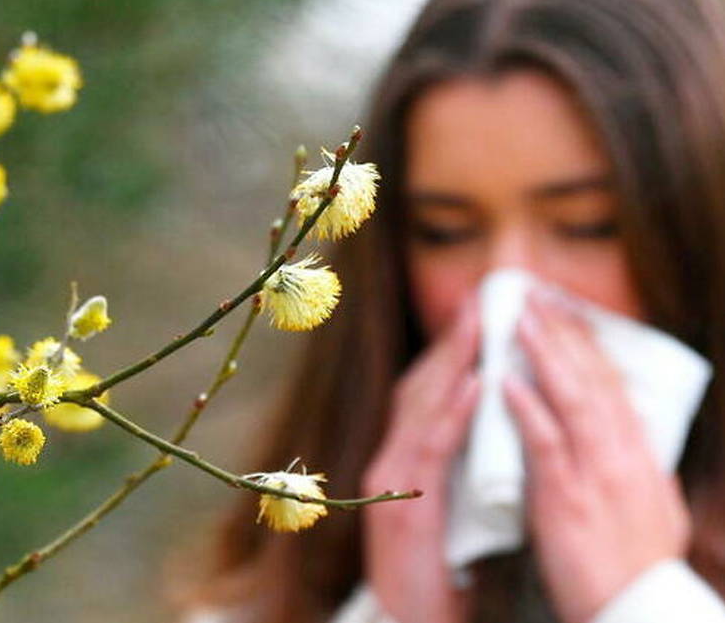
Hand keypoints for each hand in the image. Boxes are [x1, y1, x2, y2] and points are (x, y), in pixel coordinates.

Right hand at [362, 298, 480, 622]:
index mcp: (398, 462)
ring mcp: (389, 486)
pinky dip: (451, 415)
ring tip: (483, 325)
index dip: (449, 350)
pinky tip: (473, 385)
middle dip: (453, 342)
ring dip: (453, 363)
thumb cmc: (437, 576)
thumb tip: (488, 419)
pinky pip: (429, 453)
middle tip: (484, 298)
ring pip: (420, 410)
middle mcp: (386, 465)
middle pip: (418, 389)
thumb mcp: (446, 508)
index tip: (480, 312)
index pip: (423, 393)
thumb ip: (457, 464)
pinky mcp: (401, 509)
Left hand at [504, 289, 690, 622]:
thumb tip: (636, 441)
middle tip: (535, 296)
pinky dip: (527, 409)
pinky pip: (546, 445)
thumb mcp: (653, 511)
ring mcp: (598, 475)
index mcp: (640, 458)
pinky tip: (506, 383)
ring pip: (573, 400)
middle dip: (564, 334)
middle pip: (594, 381)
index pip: (613, 387)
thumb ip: (637, 472)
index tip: (565, 313)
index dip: (588, 346)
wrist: (636, 610)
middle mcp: (623, 457)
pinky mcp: (569, 498)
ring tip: (519, 318)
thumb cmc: (634, 570)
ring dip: (544, 355)